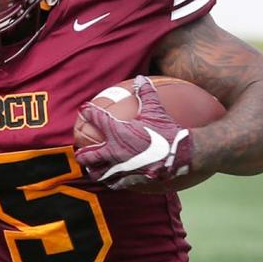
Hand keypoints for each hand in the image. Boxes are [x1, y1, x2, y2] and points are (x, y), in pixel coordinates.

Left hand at [74, 76, 193, 189]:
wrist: (182, 154)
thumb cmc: (168, 130)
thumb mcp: (156, 109)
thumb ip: (146, 93)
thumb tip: (141, 78)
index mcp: (117, 131)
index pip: (95, 119)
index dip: (88, 112)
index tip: (85, 110)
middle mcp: (114, 151)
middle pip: (88, 154)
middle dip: (82, 153)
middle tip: (80, 151)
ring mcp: (120, 168)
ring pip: (98, 172)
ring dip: (94, 169)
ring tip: (92, 169)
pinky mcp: (130, 181)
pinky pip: (115, 183)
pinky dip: (111, 181)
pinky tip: (112, 181)